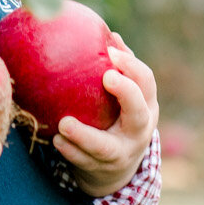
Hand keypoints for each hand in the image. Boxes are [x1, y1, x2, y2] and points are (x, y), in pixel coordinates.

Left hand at [53, 35, 157, 198]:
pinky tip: (57, 140)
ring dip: (85, 135)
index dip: (132, 68)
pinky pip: (85, 161)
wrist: (117, 169)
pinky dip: (71, 152)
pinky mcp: (102, 168)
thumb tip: (110, 35)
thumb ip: (119, 69)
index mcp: (146, 106)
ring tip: (64, 122)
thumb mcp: (125, 97)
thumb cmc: (117, 117)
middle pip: (139, 114)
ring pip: (106, 147)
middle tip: (106, 76)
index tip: (112, 53)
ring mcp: (122, 153)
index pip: (146, 83)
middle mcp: (139, 131)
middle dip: (126, 94)